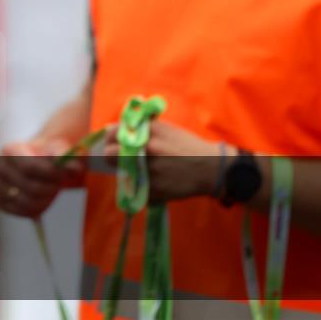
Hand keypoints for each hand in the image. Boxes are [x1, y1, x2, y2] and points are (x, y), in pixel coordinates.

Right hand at [0, 139, 85, 217]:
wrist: (35, 162)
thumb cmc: (47, 155)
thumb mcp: (59, 151)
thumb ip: (68, 158)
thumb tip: (74, 168)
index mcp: (10, 150)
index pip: (29, 167)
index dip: (49, 174)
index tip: (62, 175)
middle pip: (30, 188)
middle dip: (50, 189)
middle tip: (58, 185)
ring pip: (27, 203)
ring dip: (46, 200)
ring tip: (51, 191)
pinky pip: (22, 213)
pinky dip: (37, 209)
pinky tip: (42, 199)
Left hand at [103, 120, 224, 203]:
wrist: (211, 168)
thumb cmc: (187, 145)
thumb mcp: (165, 128)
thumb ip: (141, 127)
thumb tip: (112, 127)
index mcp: (150, 133)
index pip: (113, 133)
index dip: (110, 137)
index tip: (114, 140)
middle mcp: (147, 151)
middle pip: (109, 154)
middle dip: (111, 155)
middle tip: (120, 157)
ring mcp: (149, 173)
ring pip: (120, 174)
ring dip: (126, 171)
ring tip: (141, 169)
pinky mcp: (153, 192)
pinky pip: (135, 191)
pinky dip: (141, 188)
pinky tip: (154, 182)